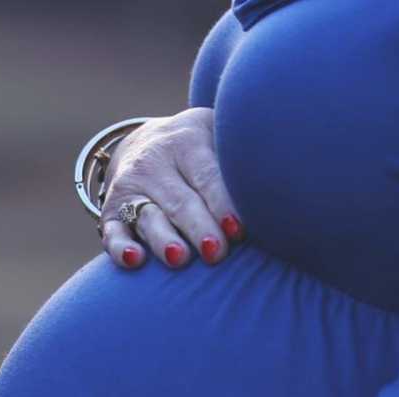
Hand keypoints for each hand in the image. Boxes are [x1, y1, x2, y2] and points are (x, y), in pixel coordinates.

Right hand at [100, 107, 242, 270]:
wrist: (146, 142)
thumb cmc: (201, 149)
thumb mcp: (218, 134)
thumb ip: (242, 155)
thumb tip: (286, 181)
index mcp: (187, 141)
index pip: (206, 175)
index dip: (222, 202)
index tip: (238, 229)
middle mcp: (155, 162)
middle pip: (180, 200)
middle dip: (198, 227)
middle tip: (216, 252)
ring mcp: (131, 187)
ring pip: (148, 217)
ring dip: (163, 238)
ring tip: (178, 258)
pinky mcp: (112, 211)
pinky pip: (113, 231)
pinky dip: (120, 247)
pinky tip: (135, 260)